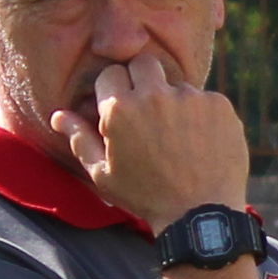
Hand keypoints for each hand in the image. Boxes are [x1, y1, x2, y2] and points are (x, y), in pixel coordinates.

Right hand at [50, 57, 248, 233]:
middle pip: (143, 63)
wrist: (199, 214)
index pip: (110, 74)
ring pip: (176, 84)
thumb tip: (58, 115)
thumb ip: (80, 139)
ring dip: (173, 102)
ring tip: (177, 138)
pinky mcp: (219, 104)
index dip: (114, 92)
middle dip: (142, 80)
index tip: (121, 110)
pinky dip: (201, 115)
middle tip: (148, 111)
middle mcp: (154, 94)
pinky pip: (205, 98)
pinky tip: (199, 143)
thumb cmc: (145, 197)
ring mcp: (190, 97)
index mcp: (119, 109)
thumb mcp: (103, 174)